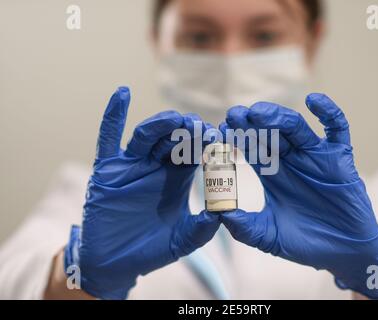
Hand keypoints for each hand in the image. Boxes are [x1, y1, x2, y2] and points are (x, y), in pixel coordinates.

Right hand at [64, 87, 219, 299]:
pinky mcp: (108, 170)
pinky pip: (108, 139)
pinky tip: (122, 93)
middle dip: (188, 131)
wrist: (116, 263)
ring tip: (176, 119)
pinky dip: (113, 116)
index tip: (220, 138)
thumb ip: (200, 229)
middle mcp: (157, 166)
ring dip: (161, 125)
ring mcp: (132, 165)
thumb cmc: (151, 249)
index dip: (207, 144)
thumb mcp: (181, 240)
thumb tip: (221, 215)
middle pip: (174, 139)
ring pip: (147, 136)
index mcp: (178, 177)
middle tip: (201, 127)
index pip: (195, 153)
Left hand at [219, 94, 377, 298]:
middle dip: (251, 124)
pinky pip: (337, 129)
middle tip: (234, 115)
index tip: (221, 130)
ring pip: (295, 127)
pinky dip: (329, 112)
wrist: (343, 252)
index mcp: (271, 174)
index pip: (250, 149)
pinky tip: (314, 100)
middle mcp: (290, 160)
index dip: (237, 139)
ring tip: (259, 113)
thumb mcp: (268, 236)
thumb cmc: (305, 242)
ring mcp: (315, 156)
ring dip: (278, 117)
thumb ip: (245, 227)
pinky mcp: (339, 157)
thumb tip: (219, 214)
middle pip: (269, 133)